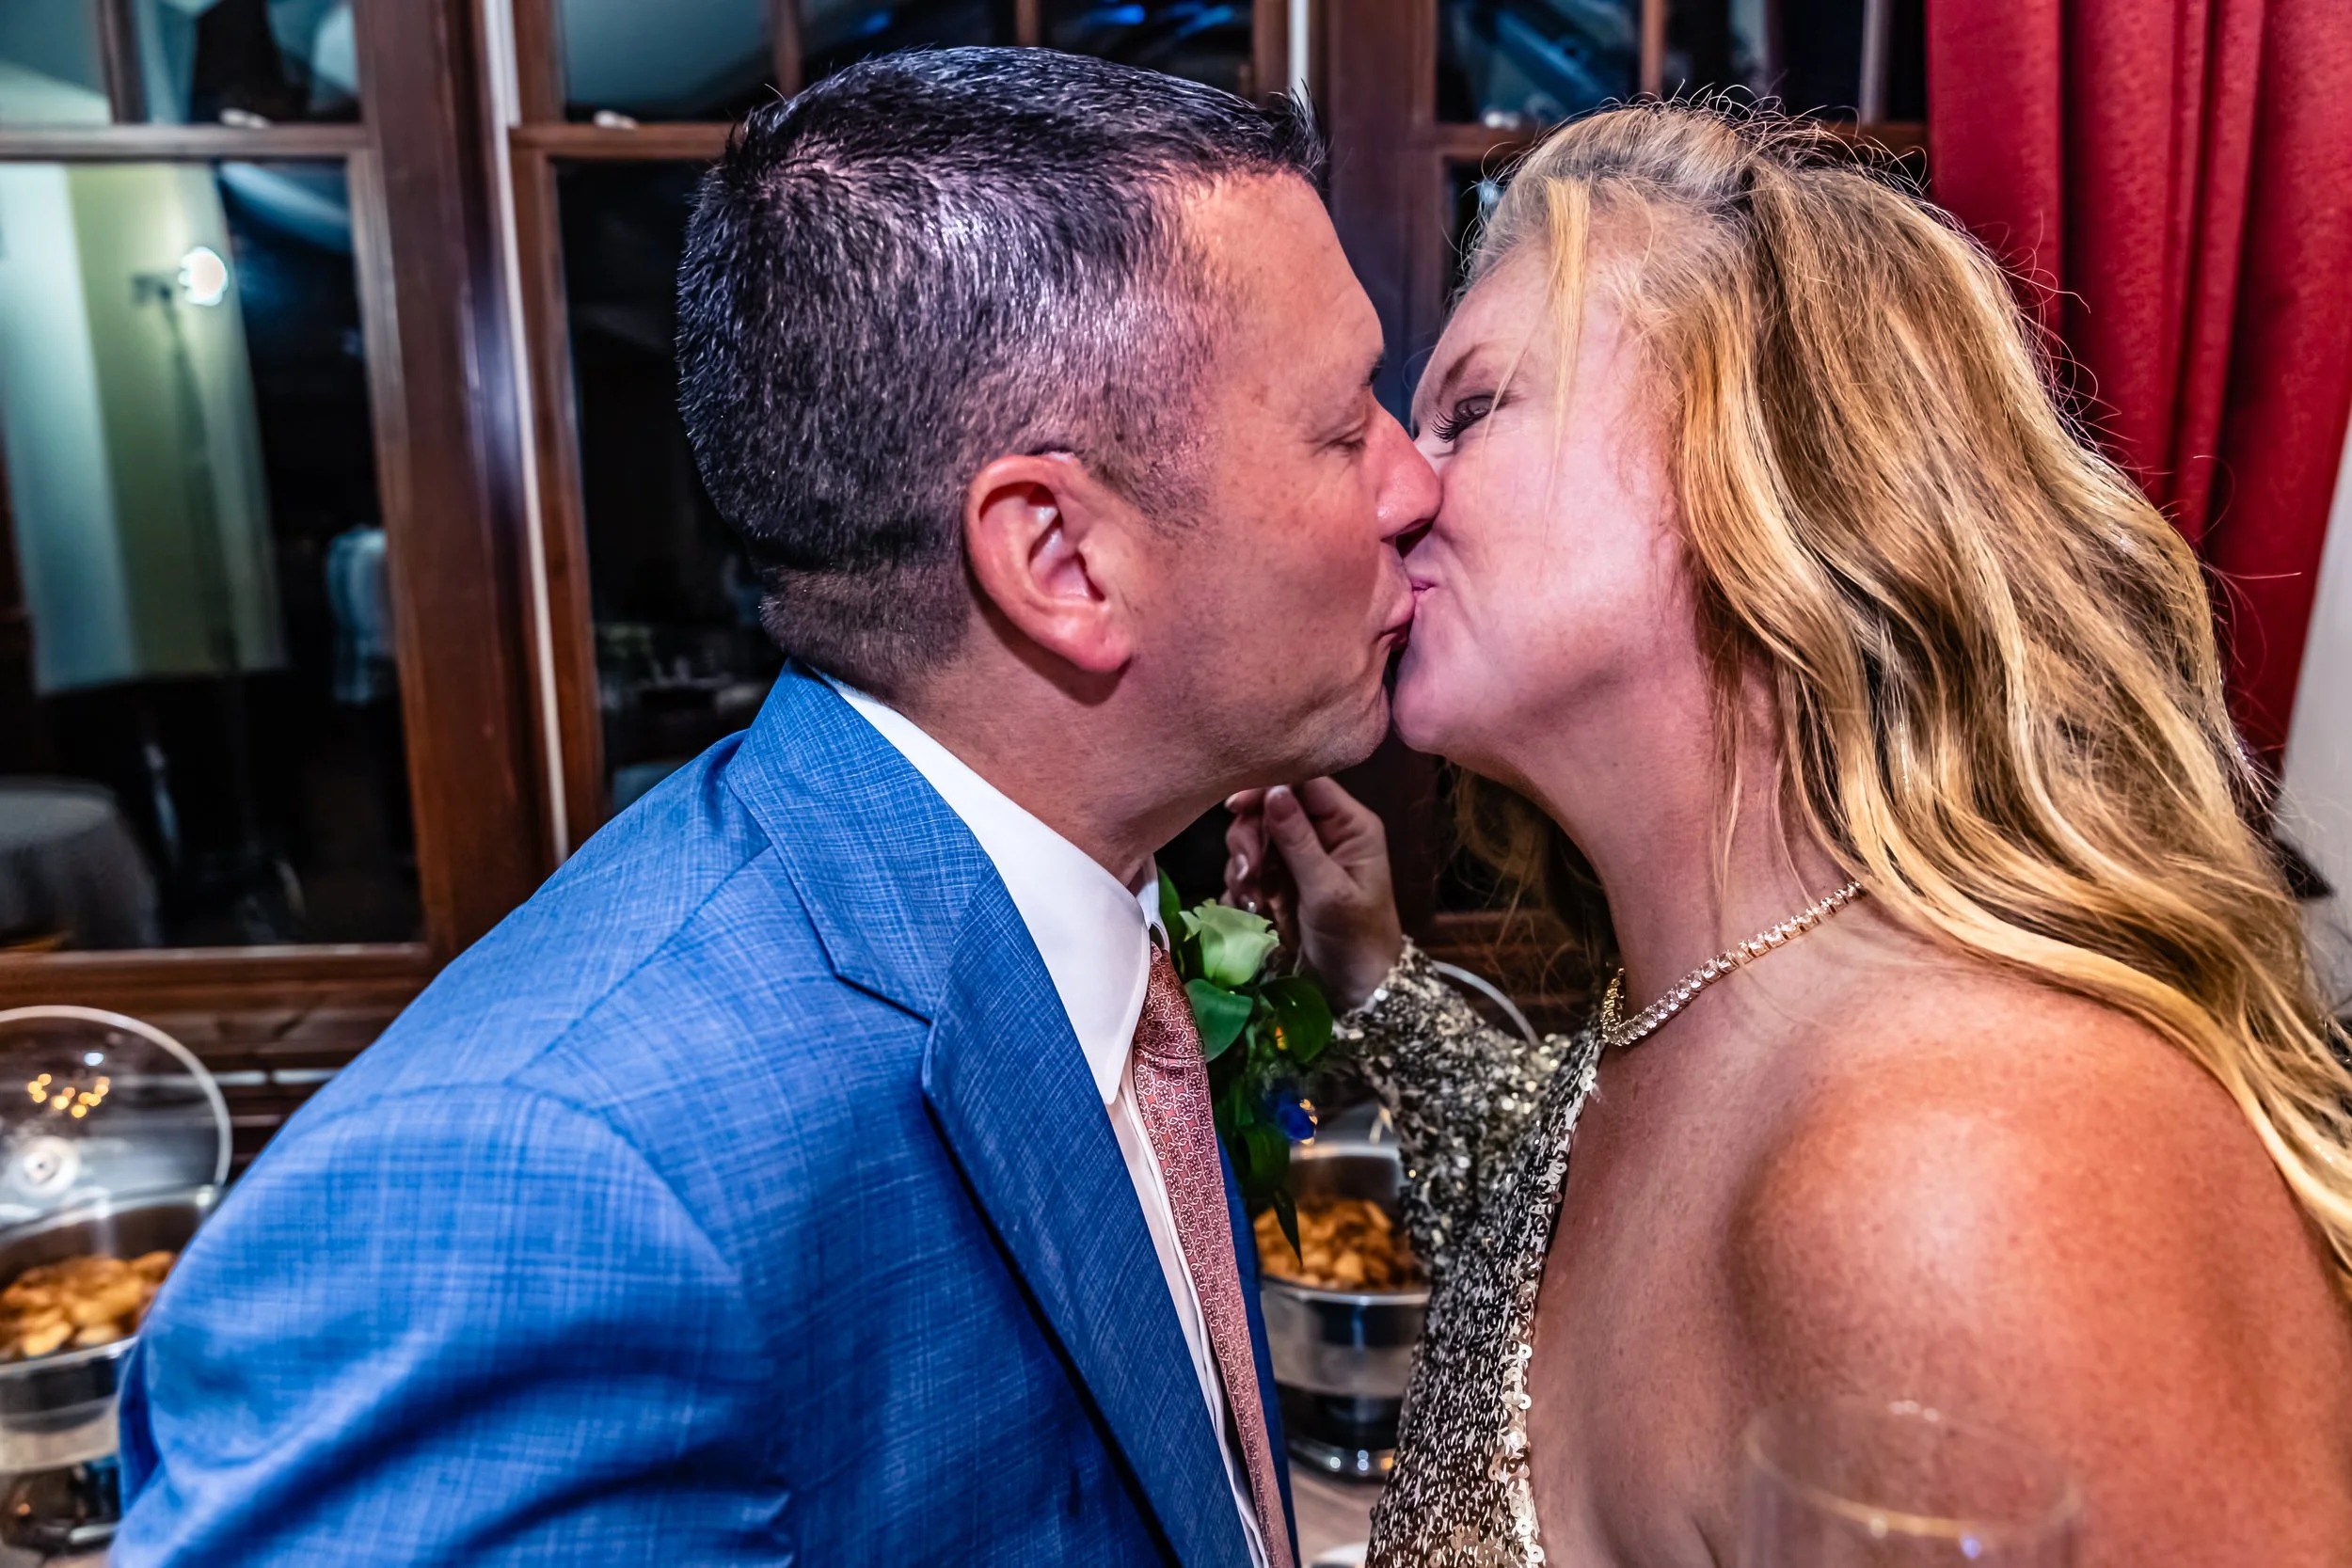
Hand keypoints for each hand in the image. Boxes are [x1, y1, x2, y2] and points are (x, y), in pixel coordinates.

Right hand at [1224, 777, 1404, 1012]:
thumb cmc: (1355, 939)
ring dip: (1243, 866)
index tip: (1235, 807)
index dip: (1267, 788)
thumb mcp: (1328, 890)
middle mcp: (1324, 833)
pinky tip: (1249, 907)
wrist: (1356, 990)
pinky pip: (1250, 868)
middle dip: (1251, 838)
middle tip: (1248, 873)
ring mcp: (1300, 858)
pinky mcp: (1281, 881)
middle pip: (1271, 808)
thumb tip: (1273, 791)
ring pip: (1255, 838)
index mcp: (1349, 825)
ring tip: (1252, 899)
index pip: (1304, 783)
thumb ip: (1298, 840)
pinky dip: (1242, 885)